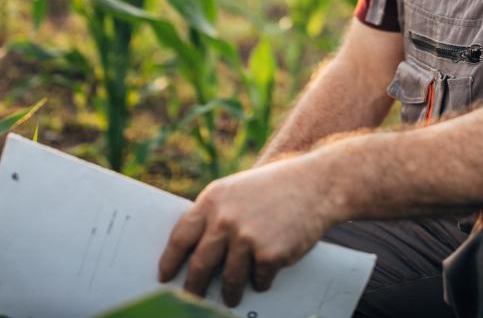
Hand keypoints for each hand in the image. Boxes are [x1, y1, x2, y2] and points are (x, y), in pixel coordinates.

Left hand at [157, 153, 340, 307]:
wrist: (318, 184)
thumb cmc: (277, 187)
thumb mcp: (239, 190)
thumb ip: (217, 214)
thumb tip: (196, 251)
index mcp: (213, 200)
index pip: (180, 237)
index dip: (170, 261)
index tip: (164, 276)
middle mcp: (225, 219)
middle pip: (200, 265)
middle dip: (193, 287)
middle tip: (191, 298)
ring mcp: (247, 238)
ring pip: (230, 279)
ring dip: (229, 292)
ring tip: (230, 298)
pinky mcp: (269, 255)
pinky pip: (259, 280)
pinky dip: (261, 282)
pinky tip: (265, 277)